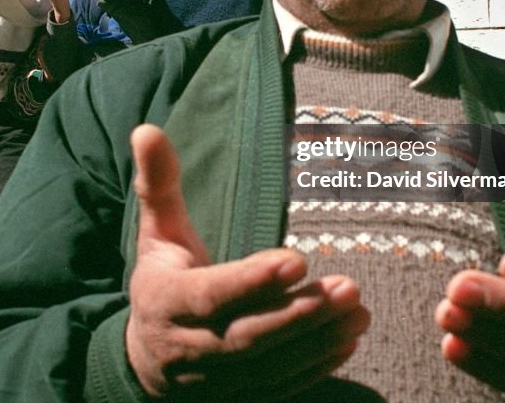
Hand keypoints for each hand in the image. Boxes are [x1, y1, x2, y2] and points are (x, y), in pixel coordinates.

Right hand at [125, 125, 368, 401]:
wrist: (145, 359)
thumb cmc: (162, 280)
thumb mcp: (157, 232)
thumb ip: (159, 183)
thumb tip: (147, 128)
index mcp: (164, 301)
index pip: (209, 295)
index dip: (252, 281)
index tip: (298, 260)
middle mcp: (186, 348)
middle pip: (245, 337)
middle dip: (298, 314)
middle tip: (348, 286)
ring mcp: (211, 382)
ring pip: (267, 367)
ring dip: (316, 341)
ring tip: (359, 310)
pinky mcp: (235, 399)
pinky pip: (277, 389)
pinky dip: (315, 368)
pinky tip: (347, 340)